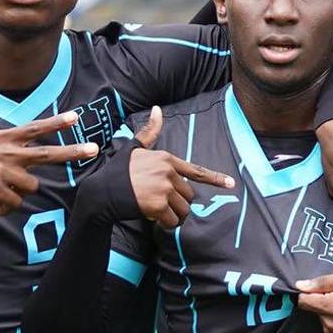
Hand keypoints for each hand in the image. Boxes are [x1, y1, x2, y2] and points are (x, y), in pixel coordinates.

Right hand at [0, 111, 97, 214]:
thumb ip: (9, 145)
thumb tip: (31, 153)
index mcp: (3, 139)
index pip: (35, 128)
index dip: (56, 122)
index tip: (76, 117)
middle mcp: (6, 152)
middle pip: (47, 154)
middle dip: (73, 152)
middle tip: (94, 150)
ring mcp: (3, 171)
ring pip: (32, 186)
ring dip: (20, 193)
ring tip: (2, 192)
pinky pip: (15, 202)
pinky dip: (7, 206)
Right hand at [130, 107, 233, 228]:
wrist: (100, 192)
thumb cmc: (118, 172)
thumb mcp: (134, 148)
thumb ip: (149, 131)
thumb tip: (157, 108)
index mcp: (166, 158)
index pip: (196, 171)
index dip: (215, 179)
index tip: (231, 184)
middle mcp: (167, 172)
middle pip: (188, 195)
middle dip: (177, 203)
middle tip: (158, 202)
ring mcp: (163, 188)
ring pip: (183, 210)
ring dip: (173, 215)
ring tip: (156, 210)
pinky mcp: (158, 205)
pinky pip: (173, 221)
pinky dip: (165, 224)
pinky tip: (151, 217)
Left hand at [295, 273, 332, 332]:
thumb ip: (322, 282)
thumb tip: (299, 285)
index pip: (303, 301)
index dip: (308, 292)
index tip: (319, 289)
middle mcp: (331, 325)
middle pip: (313, 308)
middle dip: (322, 301)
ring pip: (320, 318)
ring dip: (329, 312)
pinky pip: (327, 328)